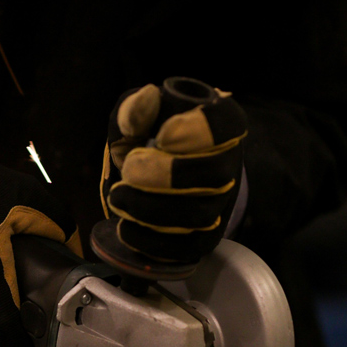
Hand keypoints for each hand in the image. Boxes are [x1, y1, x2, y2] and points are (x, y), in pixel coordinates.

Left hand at [100, 78, 245, 270]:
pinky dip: (153, 241)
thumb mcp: (138, 114)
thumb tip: (145, 98)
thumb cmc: (149, 137)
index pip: (227, 125)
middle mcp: (227, 165)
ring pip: (200, 215)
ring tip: (118, 196)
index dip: (198, 132)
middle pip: (213, 175)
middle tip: (129, 168)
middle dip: (167, 174)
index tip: (163, 134)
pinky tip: (125, 226)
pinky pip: (188, 248)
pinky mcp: (204, 238)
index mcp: (220, 125)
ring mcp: (219, 204)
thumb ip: (136, 107)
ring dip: (153, 209)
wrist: (160, 174)